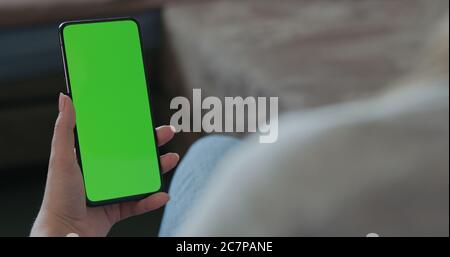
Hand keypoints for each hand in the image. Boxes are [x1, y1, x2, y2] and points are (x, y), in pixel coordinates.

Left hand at [30, 93, 178, 236]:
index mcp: (93, 159)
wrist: (63, 230)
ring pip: (141, 177)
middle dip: (153, 144)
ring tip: (171, 159)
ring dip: (159, 168)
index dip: (133, 128)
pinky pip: (140, 204)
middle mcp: (105, 173)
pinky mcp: (118, 209)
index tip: (146, 117)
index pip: (116, 138)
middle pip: (134, 155)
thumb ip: (65, 129)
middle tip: (167, 132)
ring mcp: (113, 190)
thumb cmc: (58, 196)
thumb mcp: (61, 158)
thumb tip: (65, 98)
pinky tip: (162, 195)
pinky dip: (152, 200)